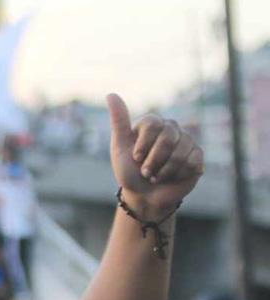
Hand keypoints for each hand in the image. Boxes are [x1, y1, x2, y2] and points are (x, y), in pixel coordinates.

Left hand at [107, 93, 203, 219]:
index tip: (136, 158)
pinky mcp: (197, 156)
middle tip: (146, 171)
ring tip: (157, 176)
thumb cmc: (129, 172)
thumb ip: (119, 122)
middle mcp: (171, 129)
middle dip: (153, 161)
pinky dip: (178, 174)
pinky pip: (192, 162)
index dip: (143, 145)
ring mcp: (186, 141)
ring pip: (180, 152)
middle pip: (168, 138)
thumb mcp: (119, 148)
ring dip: (164, 171)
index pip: (152, 124)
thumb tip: (111, 94)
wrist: (144, 195)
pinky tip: (172, 177)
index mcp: (152, 124)